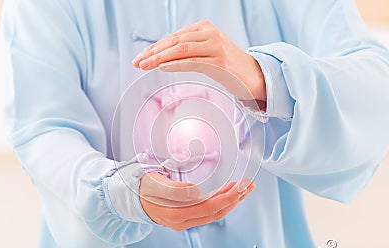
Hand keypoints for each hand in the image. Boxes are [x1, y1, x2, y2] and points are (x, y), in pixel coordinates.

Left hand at [132, 20, 265, 100]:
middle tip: (137, 62)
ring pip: (181, 49)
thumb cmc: (228, 66)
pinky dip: (176, 64)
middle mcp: (210, 34)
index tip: (141, 57)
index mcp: (204, 28)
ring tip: (145, 65)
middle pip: (174, 41)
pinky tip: (163, 67)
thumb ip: (188, 52)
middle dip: (153, 52)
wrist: (253, 75)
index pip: (173, 36)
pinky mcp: (220, 62)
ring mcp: (216, 47)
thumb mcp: (206, 52)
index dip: (154, 47)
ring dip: (159, 58)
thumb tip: (162, 61)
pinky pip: (193, 61)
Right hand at [139, 172, 255, 230]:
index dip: (227, 197)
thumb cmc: (143, 188)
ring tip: (243, 188)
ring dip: (231, 200)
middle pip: (216, 212)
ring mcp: (185, 220)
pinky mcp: (186, 216)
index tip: (240, 187)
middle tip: (249, 185)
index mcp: (176, 214)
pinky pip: (208, 211)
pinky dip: (221, 201)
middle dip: (235, 198)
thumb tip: (196, 192)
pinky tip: (227, 193)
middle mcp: (183, 221)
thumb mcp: (156, 184)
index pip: (209, 207)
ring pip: (214, 212)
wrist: (133, 198)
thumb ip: (176, 190)